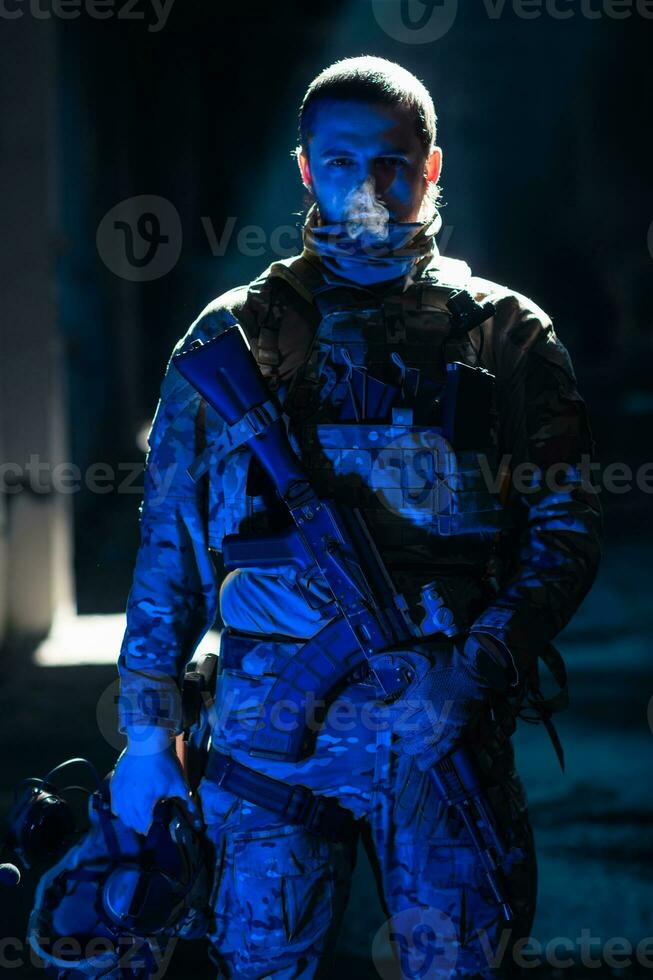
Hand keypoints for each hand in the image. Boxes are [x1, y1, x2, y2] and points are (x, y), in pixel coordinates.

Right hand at [110, 725, 202, 834]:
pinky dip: (120, 809)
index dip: (152, 829)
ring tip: (139, 815)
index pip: (145, 827)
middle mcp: (128, 802)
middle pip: (132, 823)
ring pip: (122, 815)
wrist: (147, 743)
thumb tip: (196, 820)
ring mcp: (119, 793)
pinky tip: (127, 807)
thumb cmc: (164, 764)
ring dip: (130, 819)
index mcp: (144, 803)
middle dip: (141, 825)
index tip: (157, 826)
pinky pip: (114, 804)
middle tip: (150, 821)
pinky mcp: (114, 785)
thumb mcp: (178, 783)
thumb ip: (186, 803)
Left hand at [383, 638, 489, 770]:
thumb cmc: (448, 658)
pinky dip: (431, 758)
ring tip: (400, 749)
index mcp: (422, 694)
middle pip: (407, 731)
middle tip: (388, 730)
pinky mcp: (460, 730)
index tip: (373, 713)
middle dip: (394, 731)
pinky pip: (444, 750)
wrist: (480, 665)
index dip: (380, 715)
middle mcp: (433, 713)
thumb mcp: (419, 652)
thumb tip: (371, 661)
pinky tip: (421, 764)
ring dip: (408, 748)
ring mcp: (447, 724)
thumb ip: (394, 657)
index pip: (394, 713)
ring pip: (423, 745)